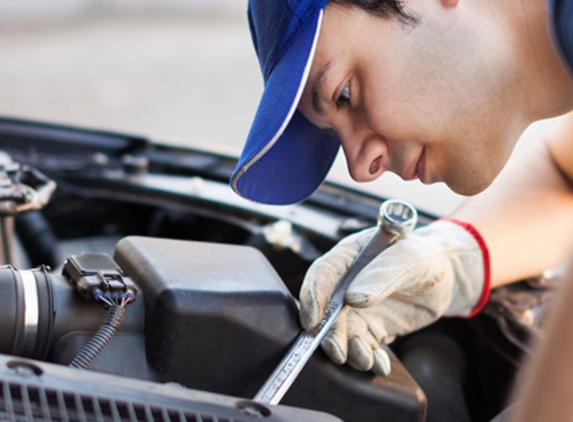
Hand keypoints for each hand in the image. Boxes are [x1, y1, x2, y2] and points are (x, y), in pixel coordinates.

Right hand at [299, 219, 489, 375]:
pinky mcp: (371, 326)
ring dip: (350, 350)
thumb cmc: (426, 256)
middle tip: (339, 353)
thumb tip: (351, 299)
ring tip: (367, 360)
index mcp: (349, 256)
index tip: (312, 322)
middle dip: (330, 334)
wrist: (446, 275)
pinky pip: (363, 346)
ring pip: (343, 333)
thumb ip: (381, 275)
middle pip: (327, 310)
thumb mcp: (408, 258)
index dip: (313, 297)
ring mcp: (357, 307)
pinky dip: (369, 358)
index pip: (322, 274)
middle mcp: (347, 283)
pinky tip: (380, 365)